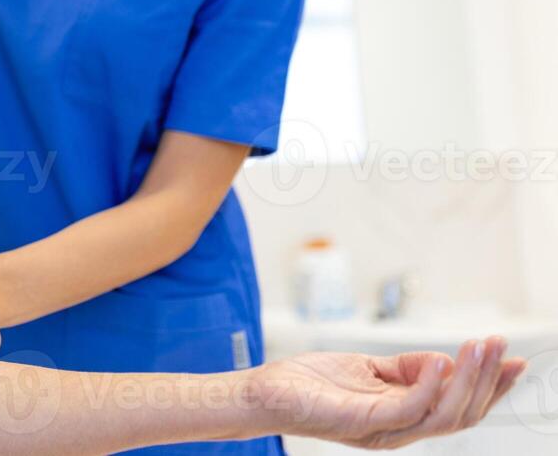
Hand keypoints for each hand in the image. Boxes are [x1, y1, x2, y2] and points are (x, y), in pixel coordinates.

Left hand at [253, 336, 524, 448]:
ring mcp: (383, 429)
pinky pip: (408, 410)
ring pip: (444, 415)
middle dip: (487, 380)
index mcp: (404, 418)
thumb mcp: (367, 367)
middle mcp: (400, 430)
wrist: (264, 393)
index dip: (489, 386)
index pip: (459, 408)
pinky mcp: (363, 422)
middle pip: (461, 414)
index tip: (511, 359)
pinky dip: (429, 386)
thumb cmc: (310, 382)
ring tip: (478, 348)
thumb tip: (444, 360)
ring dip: (468, 380)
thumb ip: (405, 367)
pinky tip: (440, 363)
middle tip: (498, 345)